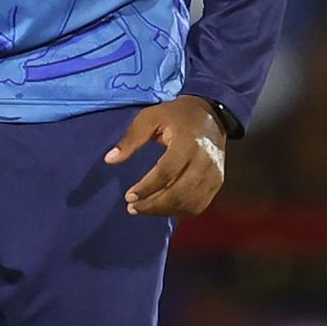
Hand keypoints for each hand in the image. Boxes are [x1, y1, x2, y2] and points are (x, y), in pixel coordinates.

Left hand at [105, 96, 227, 217]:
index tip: (129, 196)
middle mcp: (205, 160)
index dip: (147, 187)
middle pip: (179, 192)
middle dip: (154, 205)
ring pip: (190, 203)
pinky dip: (180, 211)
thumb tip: (109, 160)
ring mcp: (214, 173)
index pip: (167, 171)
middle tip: (132, 208)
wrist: (211, 114)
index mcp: (187, 142)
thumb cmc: (175, 115)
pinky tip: (162, 209)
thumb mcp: (149, 118)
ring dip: (165, 211)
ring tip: (143, 209)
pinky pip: (199, 205)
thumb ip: (130, 139)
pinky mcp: (217, 182)